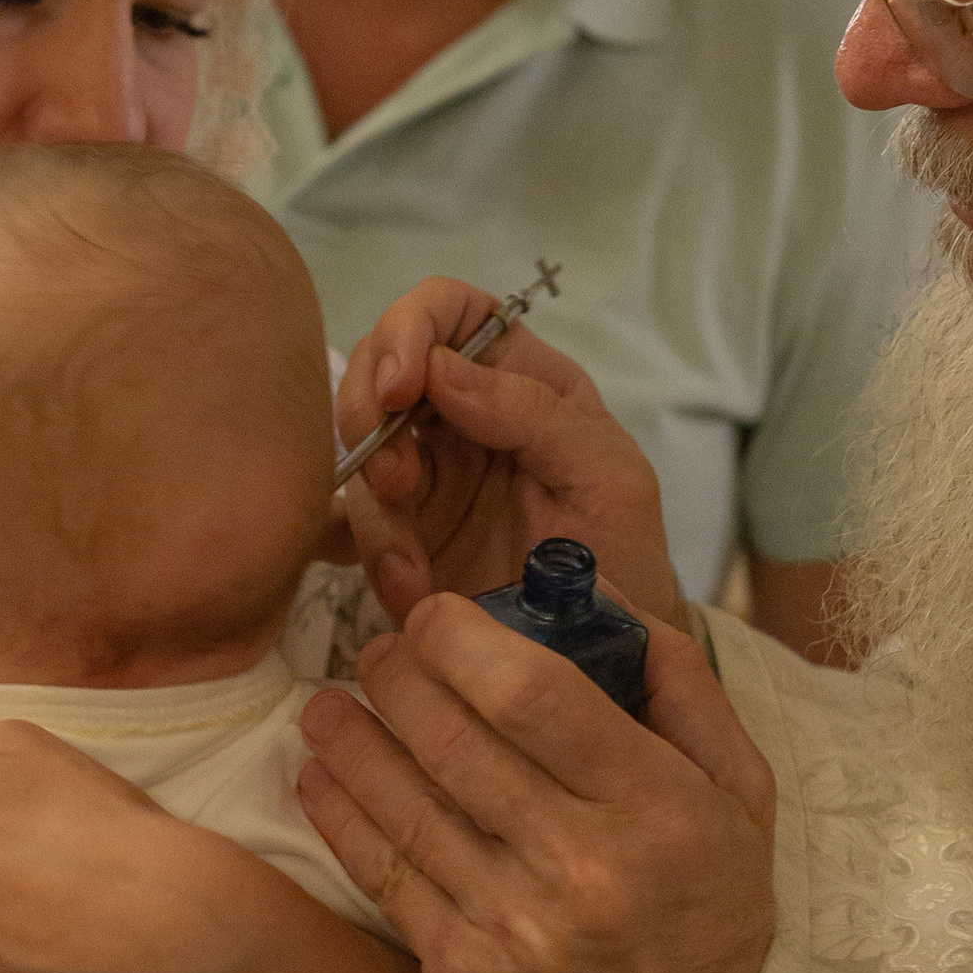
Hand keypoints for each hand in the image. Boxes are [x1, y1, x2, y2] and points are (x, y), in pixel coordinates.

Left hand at [295, 594, 774, 972]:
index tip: (436, 615)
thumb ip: (681, 687)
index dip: (461, 636)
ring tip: (329, 703)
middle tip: (381, 651)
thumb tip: (602, 597)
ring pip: (400, 804)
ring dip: (350, 738)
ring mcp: (511, 930)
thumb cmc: (713, 919)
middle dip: (396, 674)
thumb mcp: (741, 796)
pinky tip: (321, 775)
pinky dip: (341, 814)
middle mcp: (579, 868)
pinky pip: (382, 877)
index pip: (531, 691)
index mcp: (654, 807)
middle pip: (450, 737)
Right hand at [334, 280, 683, 627]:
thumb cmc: (625, 556)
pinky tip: (403, 594)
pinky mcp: (397, 536)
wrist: (604, 661)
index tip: (401, 386)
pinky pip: (346, 526)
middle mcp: (459, 414)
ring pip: (357, 453)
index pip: (449, 310)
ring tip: (413, 575)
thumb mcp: (609, 476)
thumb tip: (441, 370)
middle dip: (369, 417)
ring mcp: (422, 475)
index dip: (411, 329)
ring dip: (375, 513)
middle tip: (393, 482)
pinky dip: (363, 556)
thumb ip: (536, 414)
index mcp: (519, 379)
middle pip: (378, 370)